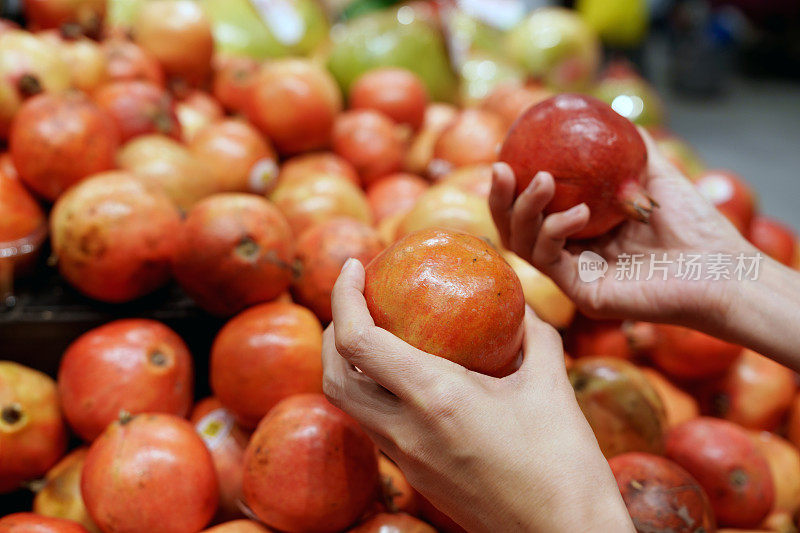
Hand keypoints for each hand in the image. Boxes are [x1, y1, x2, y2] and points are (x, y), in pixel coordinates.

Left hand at [322, 259, 633, 532]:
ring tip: (375, 335)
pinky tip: (406, 379)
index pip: (358, 341)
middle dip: (332, 332)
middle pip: (333, 377)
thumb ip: (532, 336)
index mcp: (435, 397)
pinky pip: (376, 427)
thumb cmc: (563, 462)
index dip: (343, 297)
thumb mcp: (551, 384)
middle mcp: (406, 430)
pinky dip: (372, 394)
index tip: (354, 266)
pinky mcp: (416, 477)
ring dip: (347, 366)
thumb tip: (518, 306)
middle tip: (356, 302)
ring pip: (349, 406)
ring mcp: (406, 459)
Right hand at [489, 128, 754, 328]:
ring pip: (523, 245)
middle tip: (500, 168)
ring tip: (542, 180)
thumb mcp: (657, 175)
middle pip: (515, 229)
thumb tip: (604, 113)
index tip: (506, 152)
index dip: (512, 185)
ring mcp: (574, 275)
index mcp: (582, 230)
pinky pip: (549, 261)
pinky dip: (553, 232)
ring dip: (523, 210)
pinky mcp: (582, 293)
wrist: (721, 270)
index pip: (532, 208)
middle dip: (499, 199)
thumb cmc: (697, 227)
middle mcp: (572, 254)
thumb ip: (630, 149)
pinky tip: (576, 214)